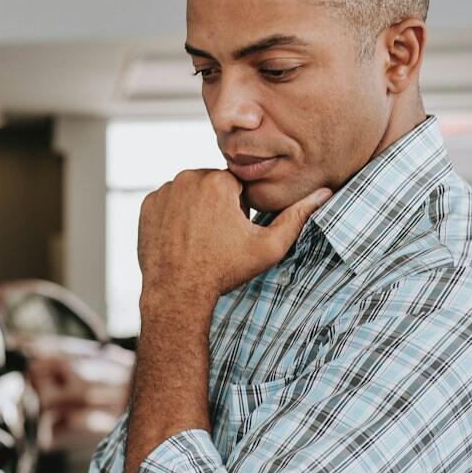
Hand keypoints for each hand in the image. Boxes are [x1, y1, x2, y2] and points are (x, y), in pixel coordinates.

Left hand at [137, 170, 329, 310]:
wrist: (178, 294)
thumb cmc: (224, 271)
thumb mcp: (268, 247)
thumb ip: (296, 217)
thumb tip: (324, 193)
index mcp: (218, 181)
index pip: (237, 185)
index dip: (240, 208)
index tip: (234, 231)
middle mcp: (187, 178)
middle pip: (212, 186)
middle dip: (218, 206)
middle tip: (217, 239)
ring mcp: (164, 191)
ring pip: (190, 193)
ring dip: (197, 210)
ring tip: (199, 240)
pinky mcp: (147, 206)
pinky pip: (169, 203)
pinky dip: (175, 216)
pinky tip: (182, 240)